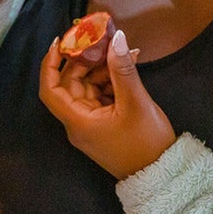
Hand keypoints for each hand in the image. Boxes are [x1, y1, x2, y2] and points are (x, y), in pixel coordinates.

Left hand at [39, 28, 176, 179]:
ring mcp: (91, 124)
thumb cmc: (146, 143)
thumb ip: (123, 69)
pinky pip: (101, 96)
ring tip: (124, 52)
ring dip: (102, 69)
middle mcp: (79, 123)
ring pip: (88, 88)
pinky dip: (111, 81)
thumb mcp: (135, 102)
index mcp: (78, 121)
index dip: (51, 63)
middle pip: (70, 84)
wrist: (162, 175)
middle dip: (85, 60)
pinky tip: (128, 67)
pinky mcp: (104, 124)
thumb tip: (116, 38)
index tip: (62, 42)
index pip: (50, 89)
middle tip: (103, 39)